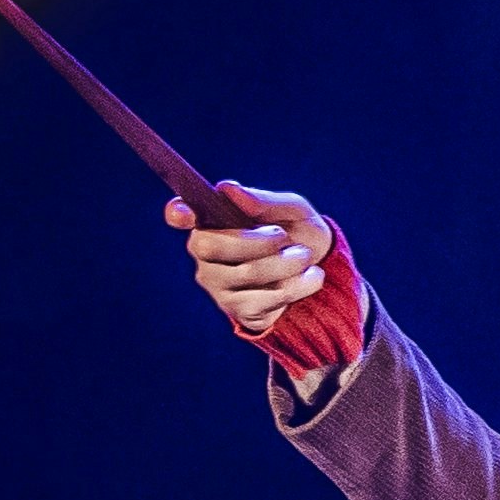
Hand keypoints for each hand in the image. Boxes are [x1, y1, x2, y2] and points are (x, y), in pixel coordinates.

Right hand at [183, 181, 347, 352]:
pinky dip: (298, 285)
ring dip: (287, 263)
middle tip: (283, 237)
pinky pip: (264, 300)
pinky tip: (309, 277)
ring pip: (244, 273)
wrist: (321, 269)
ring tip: (303, 256)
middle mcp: (205, 254)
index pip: (180, 215)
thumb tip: (228, 188)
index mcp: (212, 221)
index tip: (184, 213)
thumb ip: (263, 201)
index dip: (178, 213)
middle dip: (256, 241)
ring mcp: (218, 285)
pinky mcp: (239, 310)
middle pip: (209, 245)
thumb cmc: (297, 232)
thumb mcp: (292, 210)